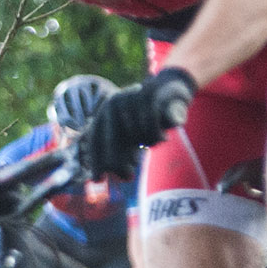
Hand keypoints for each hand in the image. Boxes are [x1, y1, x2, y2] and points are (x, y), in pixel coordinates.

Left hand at [80, 67, 194, 180]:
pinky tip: (163, 139)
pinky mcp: (149, 97)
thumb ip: (122, 149)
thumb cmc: (149, 116)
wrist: (171, 87)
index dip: (96, 160)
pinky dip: (158, 138)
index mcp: (103, 113)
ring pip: (135, 137)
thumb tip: (115, 173)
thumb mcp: (132, 133)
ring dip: (146, 145)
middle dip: (117, 162)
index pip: (95, 139)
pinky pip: (151, 130)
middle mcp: (112, 103)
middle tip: (127, 178)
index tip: (97, 180)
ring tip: (151, 144)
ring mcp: (129, 99)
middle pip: (110, 141)